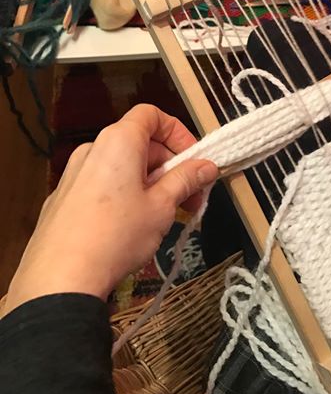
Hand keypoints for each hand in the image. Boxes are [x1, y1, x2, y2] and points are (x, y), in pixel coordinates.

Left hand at [4, 105, 216, 315]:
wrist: (60, 278)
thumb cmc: (118, 234)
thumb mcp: (162, 206)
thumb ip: (186, 180)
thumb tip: (207, 166)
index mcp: (118, 141)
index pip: (151, 115)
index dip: (178, 132)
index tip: (194, 160)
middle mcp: (93, 149)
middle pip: (139, 143)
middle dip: (170, 167)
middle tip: (192, 198)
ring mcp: (73, 174)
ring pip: (122, 167)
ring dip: (150, 184)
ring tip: (167, 217)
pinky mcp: (62, 199)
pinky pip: (102, 185)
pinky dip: (124, 195)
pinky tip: (132, 229)